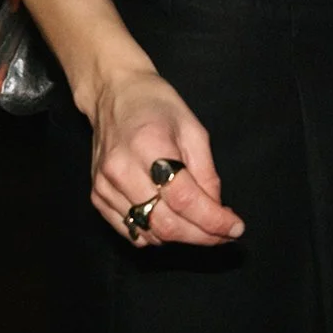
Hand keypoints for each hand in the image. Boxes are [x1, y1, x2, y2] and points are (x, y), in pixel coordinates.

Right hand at [88, 68, 241, 247]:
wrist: (114, 95)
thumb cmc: (157, 106)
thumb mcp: (193, 129)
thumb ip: (206, 173)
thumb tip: (217, 210)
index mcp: (149, 146)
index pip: (184, 199)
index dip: (212, 220)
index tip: (235, 228)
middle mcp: (121, 170)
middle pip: (166, 223)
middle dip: (201, 236)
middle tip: (223, 234)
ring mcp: (105, 186)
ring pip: (148, 234)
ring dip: (181, 238)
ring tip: (201, 226)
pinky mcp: (97, 197)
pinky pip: (131, 232)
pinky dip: (156, 235)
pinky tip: (173, 222)